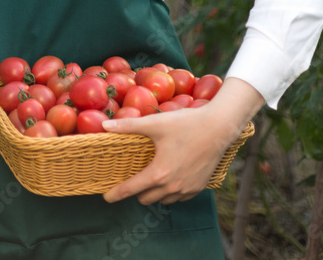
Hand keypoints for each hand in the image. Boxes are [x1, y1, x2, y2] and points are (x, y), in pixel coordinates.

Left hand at [101, 78, 263, 205]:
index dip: (116, 194)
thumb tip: (105, 126)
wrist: (218, 128)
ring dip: (154, 192)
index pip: (131, 189)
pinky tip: (170, 177)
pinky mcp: (198, 188)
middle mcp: (172, 187)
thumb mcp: (155, 123)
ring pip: (162, 200)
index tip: (106, 197)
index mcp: (158, 173)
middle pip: (145, 198)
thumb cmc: (185, 124)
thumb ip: (129, 127)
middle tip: (133, 177)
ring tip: (152, 175)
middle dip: (137, 190)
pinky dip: (170, 192)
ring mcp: (186, 190)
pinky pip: (178, 198)